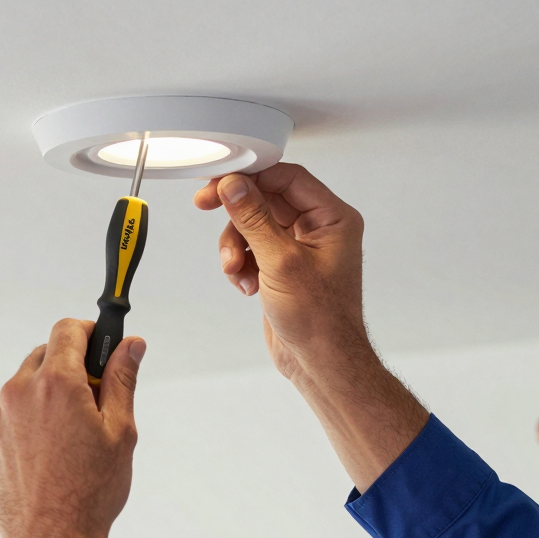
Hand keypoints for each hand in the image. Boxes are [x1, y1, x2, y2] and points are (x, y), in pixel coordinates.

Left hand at [0, 319, 143, 537]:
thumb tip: (131, 347)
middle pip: (45, 355)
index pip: (68, 330)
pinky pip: (11, 414)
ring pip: (25, 386)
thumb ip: (122, 380)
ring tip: (71, 436)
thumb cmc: (88, 493)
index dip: (89, 331)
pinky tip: (50, 452)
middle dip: (70, 367)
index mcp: (56, 383)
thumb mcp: (120, 432)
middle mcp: (19, 392)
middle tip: (94, 399)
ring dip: (47, 395)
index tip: (101, 342)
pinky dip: (29, 421)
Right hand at [194, 163, 366, 380]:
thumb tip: (234, 186)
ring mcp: (298, 249)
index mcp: (332, 218)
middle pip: (265, 199)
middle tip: (206, 203)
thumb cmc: (320, 320)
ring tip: (236, 269)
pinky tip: (246, 284)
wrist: (319, 361)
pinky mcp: (282, 267)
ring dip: (236, 245)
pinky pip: (251, 249)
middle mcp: (318, 229)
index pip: (287, 178)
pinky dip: (241, 264)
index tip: (221, 181)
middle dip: (237, 214)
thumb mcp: (281, 263)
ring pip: (253, 225)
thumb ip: (254, 219)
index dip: (252, 176)